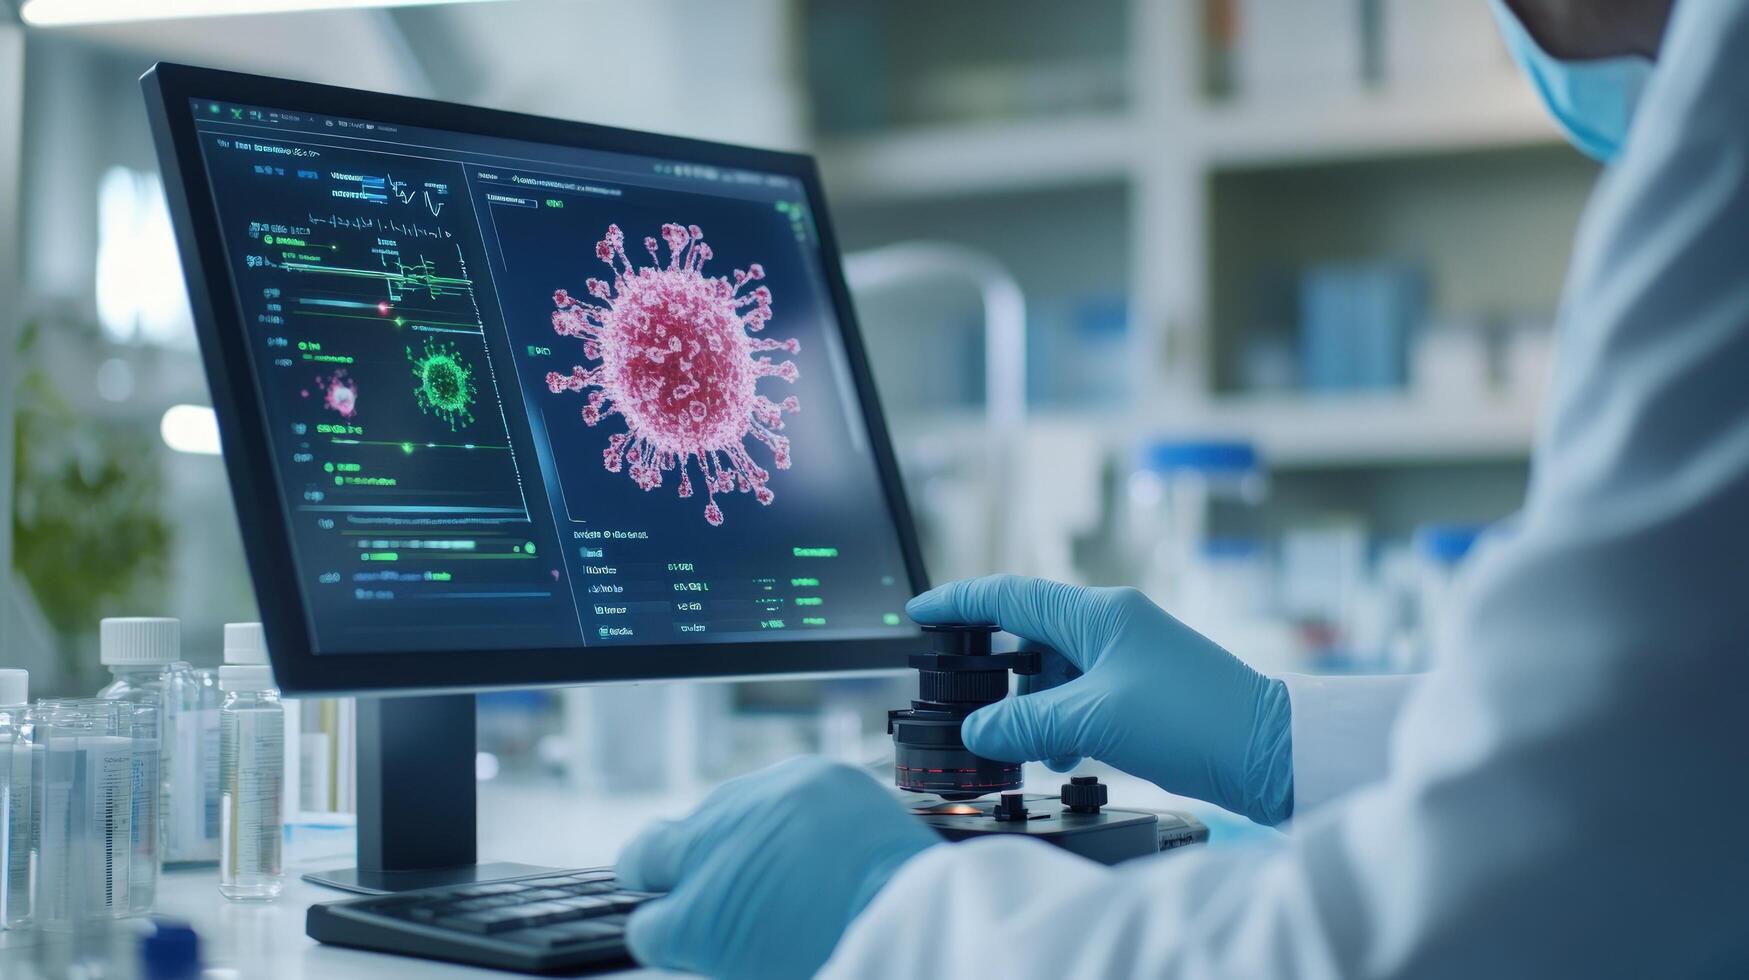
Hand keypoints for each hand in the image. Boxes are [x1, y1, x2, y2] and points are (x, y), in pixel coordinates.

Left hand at [616, 756, 939, 979]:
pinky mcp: (699, 913)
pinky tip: (709, 957)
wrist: (917, 930)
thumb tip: (774, 859)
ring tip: (728, 936)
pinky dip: (671, 944)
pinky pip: (649, 928)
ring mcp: (719, 854)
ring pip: (648, 866)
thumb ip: (810, 834)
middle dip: (685, 862)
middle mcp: (754, 803)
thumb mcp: (871, 837)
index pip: (735, 804)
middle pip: (682, 825)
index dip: (732, 847)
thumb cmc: (908, 902)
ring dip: (677, 903)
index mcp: (804, 781)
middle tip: (711, 901)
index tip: (741, 873)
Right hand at [907, 575, 1293, 824]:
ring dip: (1032, 707)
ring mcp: (1130, 657)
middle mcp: (1112, 625)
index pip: (1009, 595)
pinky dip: (1061, 721)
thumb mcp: (1094, 719)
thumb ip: (1026, 723)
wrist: (1271, 751)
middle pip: (1029, 636)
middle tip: (962, 700)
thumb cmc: (1196, 719)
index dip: (958, 602)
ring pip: (1055, 673)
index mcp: (1098, 613)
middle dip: (994, 671)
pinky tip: (1060, 751)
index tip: (920, 612)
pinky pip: (1082, 697)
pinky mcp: (1143, 691)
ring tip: (1020, 744)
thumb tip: (978, 729)